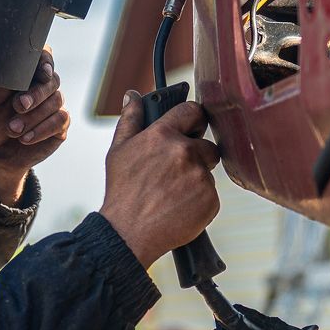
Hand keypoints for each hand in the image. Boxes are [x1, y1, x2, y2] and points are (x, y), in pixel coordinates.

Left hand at [0, 47, 68, 204]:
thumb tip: (17, 64)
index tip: (42, 72)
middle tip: (18, 106)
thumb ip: (3, 80)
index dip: (46, 60)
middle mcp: (42, 87)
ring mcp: (53, 106)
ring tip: (12, 130)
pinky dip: (41, 129)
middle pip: (52, 80)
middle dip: (36, 94)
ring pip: (56, 101)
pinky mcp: (60, 126)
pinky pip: (60, 120)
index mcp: (25, 75)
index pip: (43, 56)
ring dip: (33, 116)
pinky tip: (25, 139)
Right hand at [99, 90, 220, 267]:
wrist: (129, 233)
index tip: (192, 126)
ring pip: (208, 171)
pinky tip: (180, 206)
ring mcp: (200, 177)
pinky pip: (211, 194)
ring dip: (196, 178)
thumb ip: (130, 119)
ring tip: (173, 192)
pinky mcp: (211, 200)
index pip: (192, 111)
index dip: (193, 118)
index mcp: (163, 135)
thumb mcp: (119, 151)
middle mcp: (185, 152)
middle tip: (175, 171)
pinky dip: (199, 200)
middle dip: (196, 155)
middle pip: (207, 145)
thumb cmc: (122, 191)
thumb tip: (132, 96)